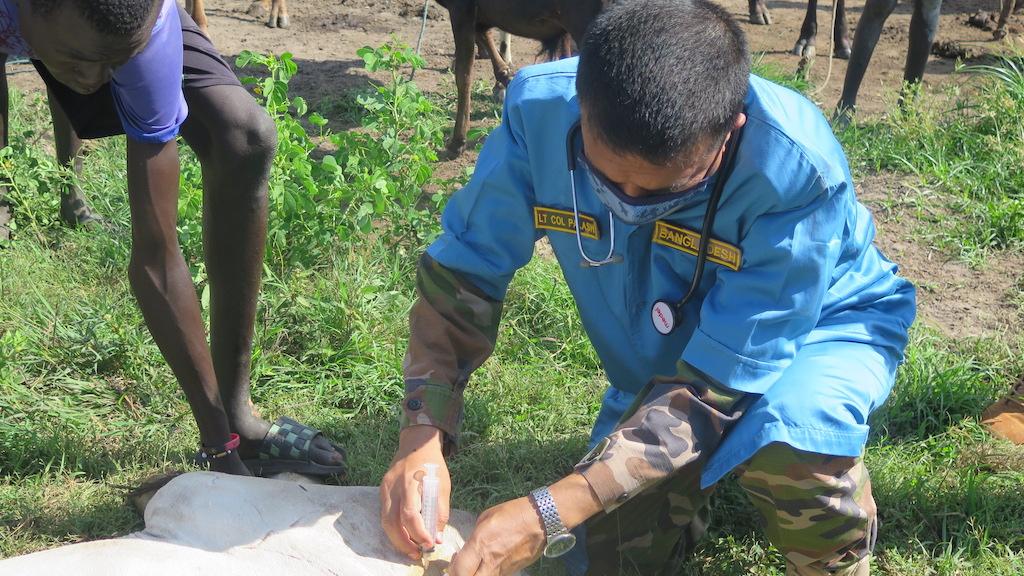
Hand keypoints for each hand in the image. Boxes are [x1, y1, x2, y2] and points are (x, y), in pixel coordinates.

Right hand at [380, 425, 450, 559]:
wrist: (417, 444)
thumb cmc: (433, 465)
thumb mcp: (443, 486)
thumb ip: (440, 513)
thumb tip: (436, 538)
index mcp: (412, 483)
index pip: (410, 514)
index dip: (419, 533)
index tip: (429, 544)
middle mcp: (395, 486)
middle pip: (392, 522)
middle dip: (404, 542)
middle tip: (417, 554)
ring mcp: (385, 488)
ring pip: (385, 521)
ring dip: (397, 539)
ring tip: (410, 549)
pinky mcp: (382, 489)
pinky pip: (384, 513)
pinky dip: (393, 528)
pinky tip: (404, 534)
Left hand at [449, 473, 601, 575]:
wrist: (541, 520)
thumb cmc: (513, 513)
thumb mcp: (486, 518)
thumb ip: (474, 536)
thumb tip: (469, 547)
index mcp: (481, 544)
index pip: (459, 570)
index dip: (452, 571)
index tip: (451, 564)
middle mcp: (490, 561)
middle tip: (461, 570)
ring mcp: (503, 569)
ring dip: (475, 574)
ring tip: (474, 566)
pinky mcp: (513, 572)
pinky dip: (488, 573)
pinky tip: (489, 564)